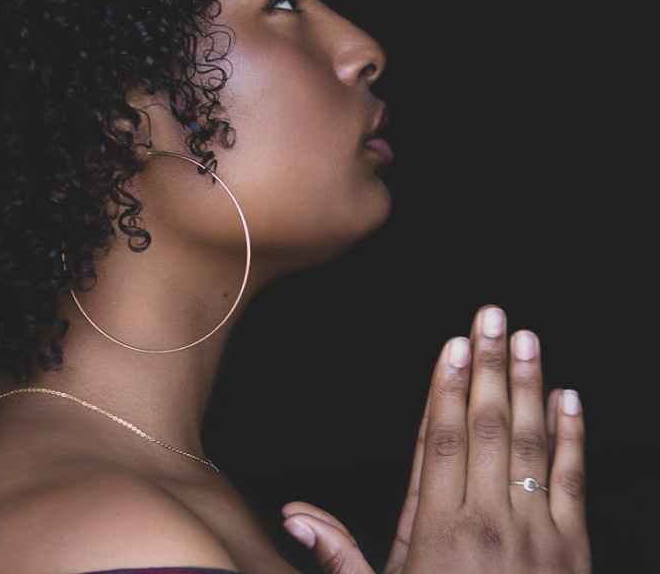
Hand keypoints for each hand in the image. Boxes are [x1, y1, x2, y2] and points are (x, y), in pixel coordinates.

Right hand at [280, 305, 591, 573]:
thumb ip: (338, 555)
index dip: (447, 390)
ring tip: (527, 340)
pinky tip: (569, 399)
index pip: (442, 441)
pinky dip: (571, 437)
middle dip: (489, 366)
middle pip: (486, 427)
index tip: (454, 346)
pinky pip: (572, 481)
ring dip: (529, 386)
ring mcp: (534, 531)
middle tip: (491, 316)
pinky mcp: (572, 547)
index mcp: (438, 530)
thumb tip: (294, 515)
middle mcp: (487, 521)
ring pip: (529, 444)